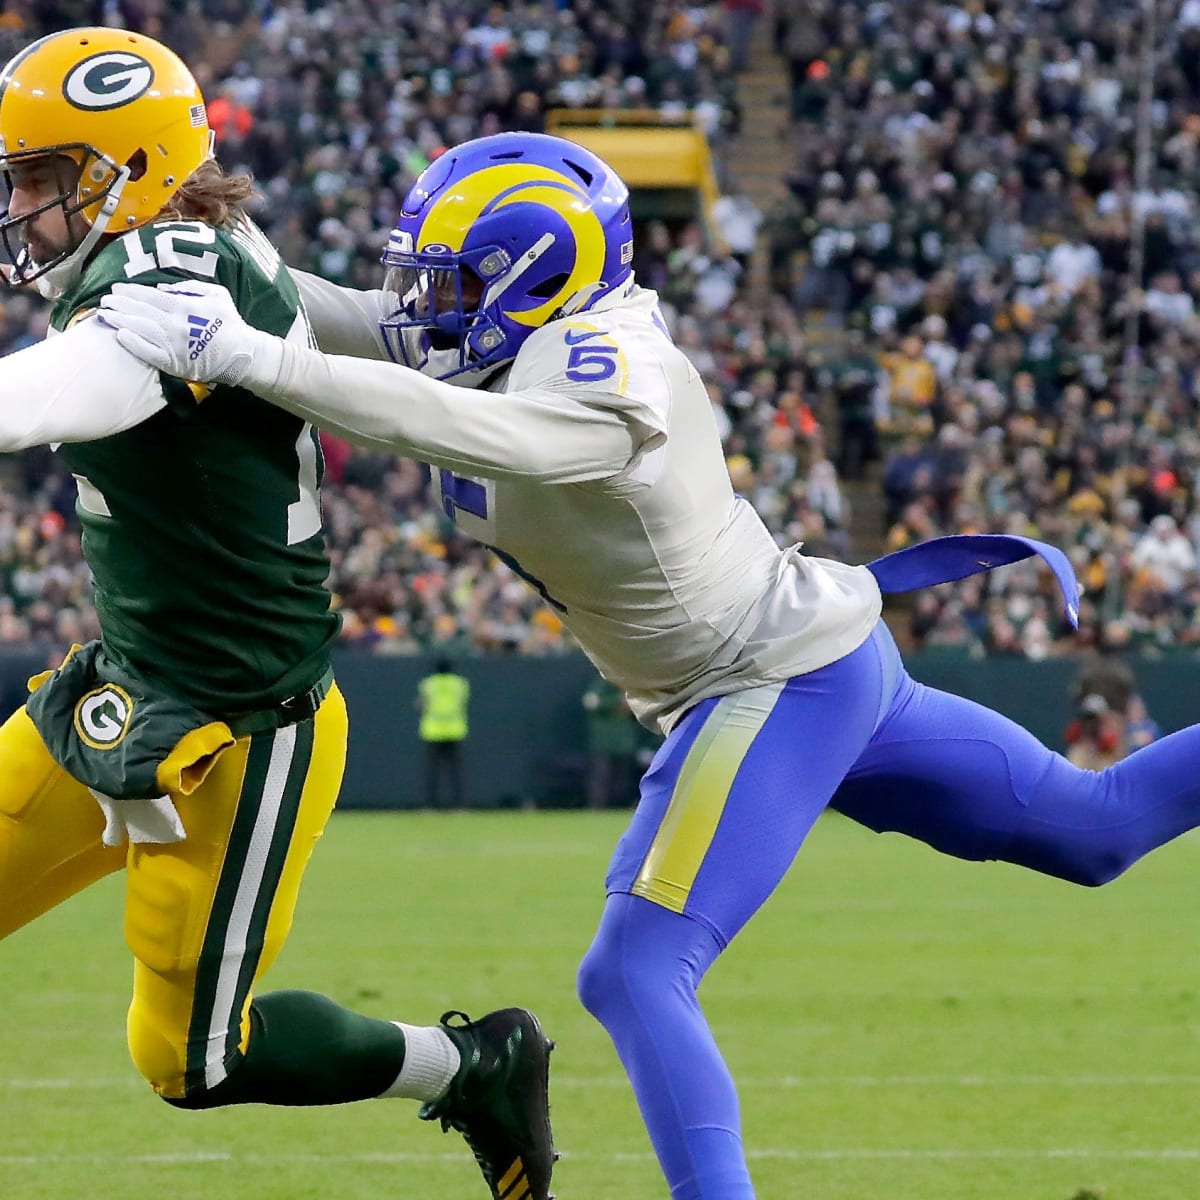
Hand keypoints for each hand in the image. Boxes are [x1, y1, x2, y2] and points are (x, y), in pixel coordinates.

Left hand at [99, 279, 263, 386]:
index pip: (149, 296)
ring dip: (120, 321)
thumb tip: (162, 289)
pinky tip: (120, 336)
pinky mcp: (172, 362)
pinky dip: (133, 343)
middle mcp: (174, 324)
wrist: (243, 355)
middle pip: (140, 311)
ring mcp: (172, 344)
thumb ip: (189, 287)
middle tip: (105, 301)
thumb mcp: (217, 294)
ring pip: (139, 329)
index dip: (130, 291)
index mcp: (184, 306)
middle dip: (119, 304)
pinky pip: (147, 352)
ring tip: (106, 315)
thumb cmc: (230, 323)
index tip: (116, 288)